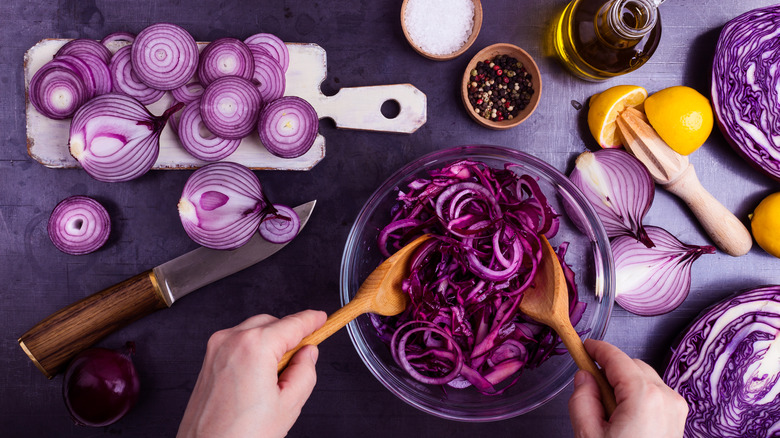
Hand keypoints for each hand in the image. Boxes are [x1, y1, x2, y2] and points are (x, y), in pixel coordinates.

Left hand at [177, 310, 326, 437]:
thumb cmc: (241, 437)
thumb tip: (307, 353)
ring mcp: (216, 350)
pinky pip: (237, 343)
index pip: (291, 324)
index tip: (321, 318)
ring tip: (278, 377)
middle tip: (303, 357)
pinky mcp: (208, 361)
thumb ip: (305, 371)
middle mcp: (231, 341)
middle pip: (271, 323)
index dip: (311, 320)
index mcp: (254, 347)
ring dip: (270, 343)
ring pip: (253, 331)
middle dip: (289, 335)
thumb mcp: (289, 405)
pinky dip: (253, 350)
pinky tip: (259, 378)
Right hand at [568, 339, 687, 437]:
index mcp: (643, 396)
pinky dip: (636, 396)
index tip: (583, 346)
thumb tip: (584, 378)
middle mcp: (666, 397)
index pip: (617, 358)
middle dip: (610, 370)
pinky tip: (623, 418)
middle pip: (632, 365)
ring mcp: (676, 408)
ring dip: (624, 384)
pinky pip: (654, 394)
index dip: (597, 349)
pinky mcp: (678, 419)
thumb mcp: (588, 435)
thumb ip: (582, 399)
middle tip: (589, 387)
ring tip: (607, 412)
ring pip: (645, 378)